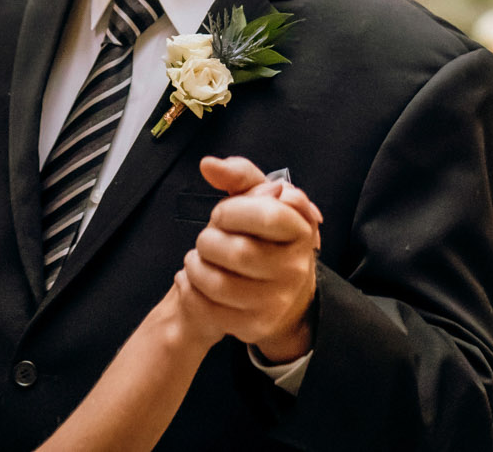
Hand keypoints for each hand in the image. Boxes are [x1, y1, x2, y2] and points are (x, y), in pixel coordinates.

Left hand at [181, 156, 322, 363]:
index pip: (268, 214)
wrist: (281, 291)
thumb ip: (238, 174)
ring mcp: (277, 301)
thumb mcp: (259, 199)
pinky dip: (191, 292)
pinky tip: (196, 281)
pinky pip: (208, 310)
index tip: (223, 214)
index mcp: (301, 230)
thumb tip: (208, 165)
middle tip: (208, 239)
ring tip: (197, 259)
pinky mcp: (255, 326)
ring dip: (195, 266)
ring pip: (218, 284)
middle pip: (238, 252)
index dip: (233, 211)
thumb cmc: (265, 236)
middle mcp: (295, 268)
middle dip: (209, 240)